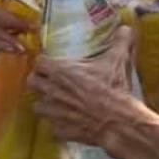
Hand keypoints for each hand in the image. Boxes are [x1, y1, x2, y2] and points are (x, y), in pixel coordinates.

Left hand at [30, 26, 144, 149]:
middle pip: (32, 82)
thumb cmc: (114, 88)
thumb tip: (125, 28)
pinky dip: (58, 124)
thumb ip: (120, 41)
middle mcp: (53, 91)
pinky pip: (52, 127)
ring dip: (45, 103)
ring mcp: (54, 113)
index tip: (52, 62)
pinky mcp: (61, 130)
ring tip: (56, 101)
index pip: (39, 62)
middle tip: (51, 80)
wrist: (118, 121)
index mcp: (62, 71)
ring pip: (37, 106)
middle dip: (39, 80)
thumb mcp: (119, 60)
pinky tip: (68, 121)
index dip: (44, 61)